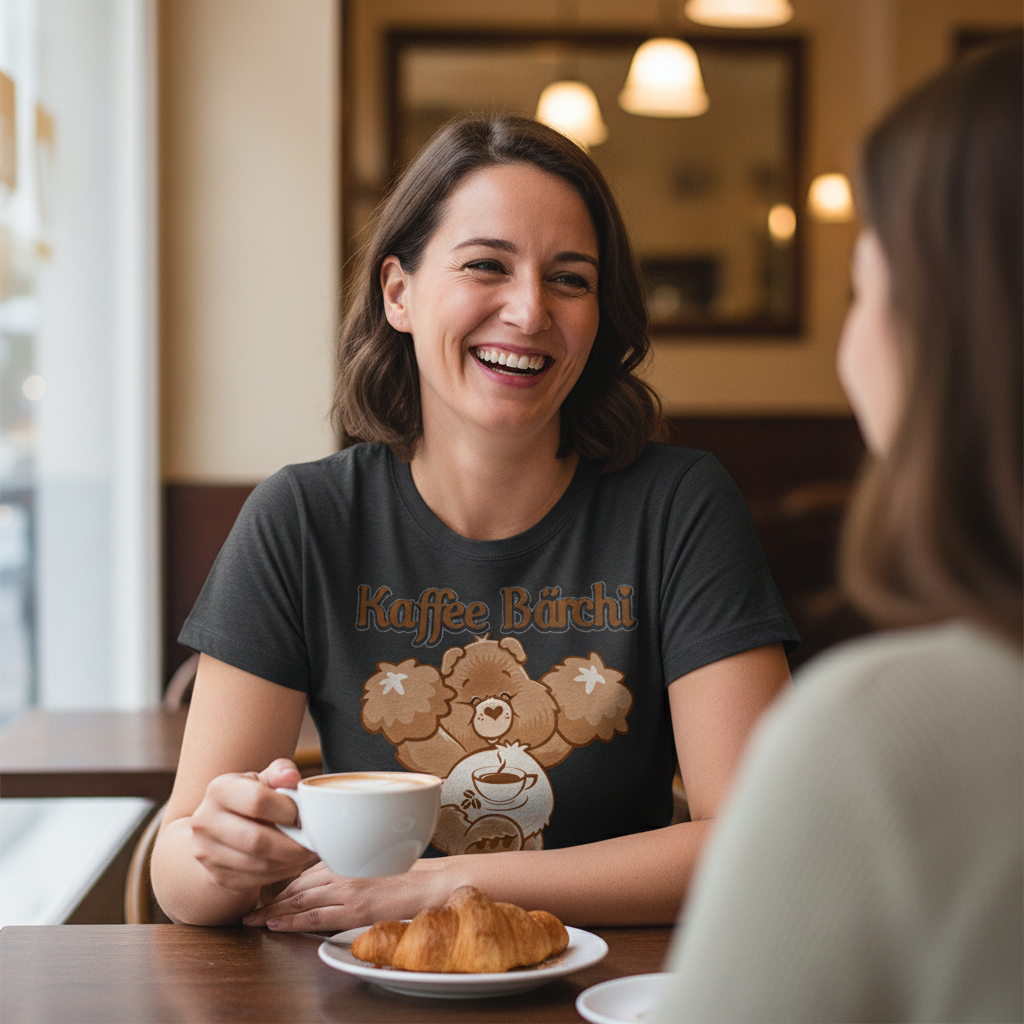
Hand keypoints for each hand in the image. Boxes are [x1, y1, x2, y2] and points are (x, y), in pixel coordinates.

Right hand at [189, 758, 318, 893]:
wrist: (220, 828)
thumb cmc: (250, 798)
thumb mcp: (263, 779)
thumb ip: (280, 772)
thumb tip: (292, 777)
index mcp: (219, 789)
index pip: (257, 800)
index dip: (286, 810)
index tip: (303, 816)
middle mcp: (205, 821)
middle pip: (255, 839)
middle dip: (292, 845)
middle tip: (314, 843)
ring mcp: (207, 852)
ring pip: (257, 864)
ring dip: (290, 862)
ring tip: (308, 854)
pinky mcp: (217, 876)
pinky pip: (255, 880)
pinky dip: (280, 874)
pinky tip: (293, 863)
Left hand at [242, 858, 452, 932]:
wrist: (433, 883)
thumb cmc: (410, 873)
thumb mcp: (376, 862)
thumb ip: (353, 866)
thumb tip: (334, 877)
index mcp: (347, 857)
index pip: (305, 871)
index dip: (281, 882)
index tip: (266, 892)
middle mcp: (343, 870)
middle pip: (296, 885)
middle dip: (270, 898)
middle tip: (249, 910)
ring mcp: (347, 889)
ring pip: (300, 900)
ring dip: (274, 911)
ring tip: (254, 921)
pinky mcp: (354, 909)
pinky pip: (316, 917)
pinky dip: (292, 922)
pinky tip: (276, 925)